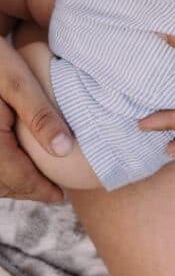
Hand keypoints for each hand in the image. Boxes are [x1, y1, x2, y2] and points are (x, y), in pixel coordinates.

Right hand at [0, 39, 72, 202]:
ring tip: (34, 177)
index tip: (58, 197)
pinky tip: (12, 157)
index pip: (14, 177)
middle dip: (23, 188)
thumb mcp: (15, 78)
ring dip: (9, 180)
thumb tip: (65, 150)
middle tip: (49, 192)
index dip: (37, 190)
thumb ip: (40, 115)